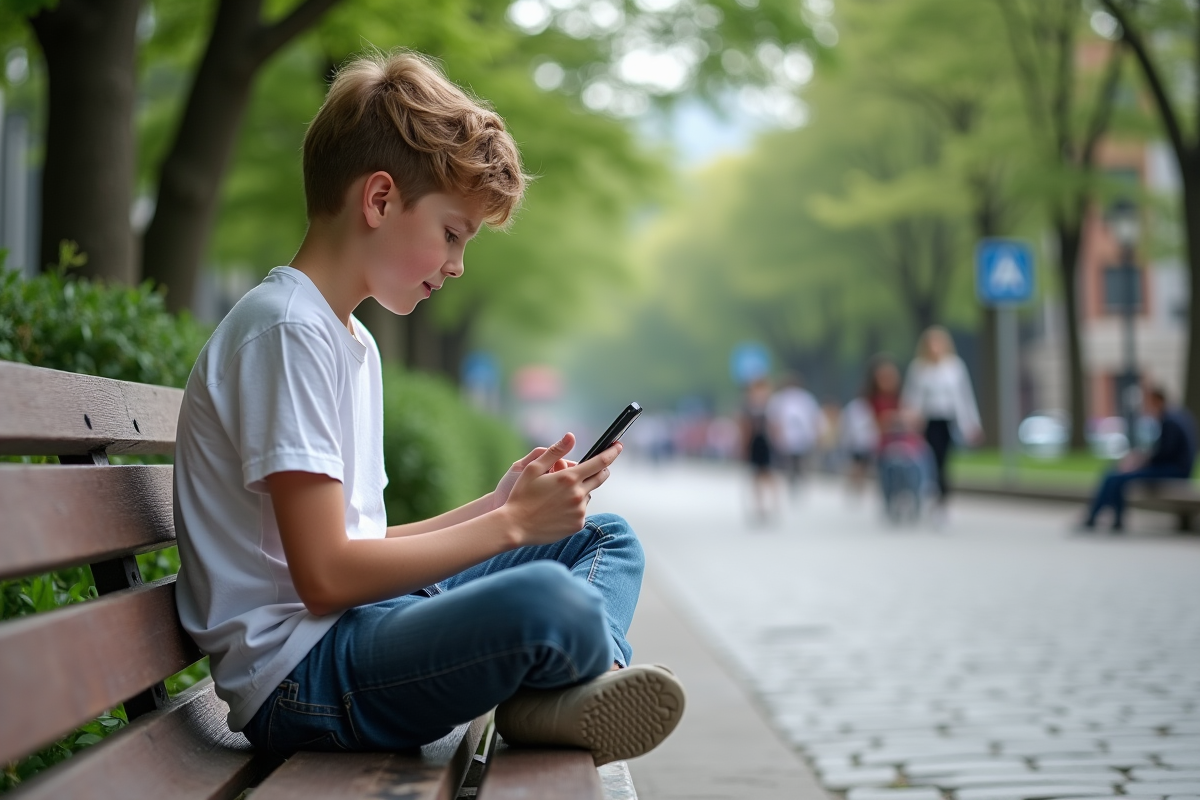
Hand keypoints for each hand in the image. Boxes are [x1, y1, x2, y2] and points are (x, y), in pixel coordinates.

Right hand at [501, 433, 620, 546]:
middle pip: (600, 478)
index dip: (611, 453)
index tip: (618, 446)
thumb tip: (571, 436)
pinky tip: (558, 509)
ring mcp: (579, 511)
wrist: (515, 526)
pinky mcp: (577, 525)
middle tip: (595, 468)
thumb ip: (555, 451)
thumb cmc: (521, 495)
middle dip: (602, 470)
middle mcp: (578, 494)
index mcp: (569, 478)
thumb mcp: (533, 468)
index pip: (599, 462)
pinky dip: (575, 507)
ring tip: (559, 495)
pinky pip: (581, 511)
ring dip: (581, 490)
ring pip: (588, 495)